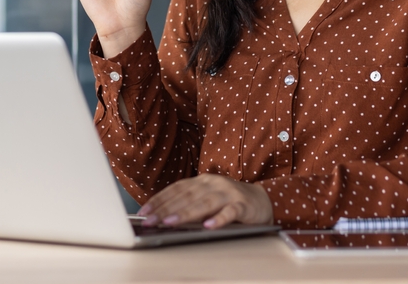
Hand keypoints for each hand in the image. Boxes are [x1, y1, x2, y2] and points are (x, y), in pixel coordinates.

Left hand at [138, 174, 273, 228]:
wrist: (263, 200)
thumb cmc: (230, 201)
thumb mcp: (208, 199)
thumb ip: (190, 204)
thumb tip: (163, 217)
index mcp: (202, 180)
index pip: (176, 188)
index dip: (159, 199)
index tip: (144, 211)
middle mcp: (214, 183)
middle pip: (187, 196)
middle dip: (166, 208)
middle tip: (150, 220)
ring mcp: (229, 193)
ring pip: (205, 203)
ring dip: (186, 213)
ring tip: (170, 222)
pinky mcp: (243, 205)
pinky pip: (230, 212)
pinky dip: (219, 219)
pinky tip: (208, 226)